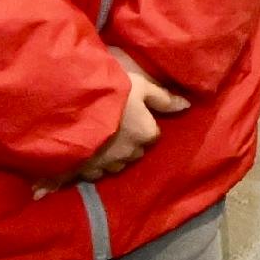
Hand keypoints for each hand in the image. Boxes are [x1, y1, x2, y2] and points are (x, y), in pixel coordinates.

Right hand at [86, 53, 188, 181]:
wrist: (74, 107)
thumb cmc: (111, 93)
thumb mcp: (140, 86)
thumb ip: (163, 98)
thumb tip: (186, 106)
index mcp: (146, 134)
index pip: (152, 135)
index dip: (142, 125)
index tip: (131, 115)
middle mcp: (131, 154)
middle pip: (135, 151)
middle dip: (129, 143)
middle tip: (115, 126)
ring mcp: (108, 165)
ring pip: (117, 163)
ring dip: (112, 155)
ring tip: (99, 140)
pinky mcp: (87, 171)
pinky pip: (95, 172)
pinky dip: (93, 165)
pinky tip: (86, 153)